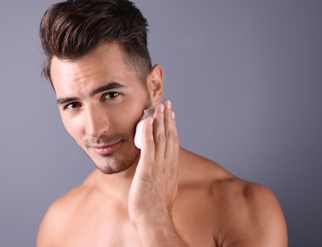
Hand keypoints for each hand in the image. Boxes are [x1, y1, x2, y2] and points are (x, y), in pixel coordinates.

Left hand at [128, 100, 179, 225]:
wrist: (154, 218)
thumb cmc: (156, 208)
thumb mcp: (165, 188)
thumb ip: (164, 176)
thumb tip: (162, 172)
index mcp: (171, 167)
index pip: (173, 142)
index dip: (172, 126)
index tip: (171, 115)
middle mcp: (167, 163)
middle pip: (169, 135)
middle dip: (168, 118)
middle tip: (167, 103)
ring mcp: (158, 165)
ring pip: (161, 137)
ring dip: (160, 120)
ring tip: (159, 106)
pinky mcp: (148, 168)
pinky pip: (149, 146)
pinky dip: (149, 132)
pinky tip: (148, 120)